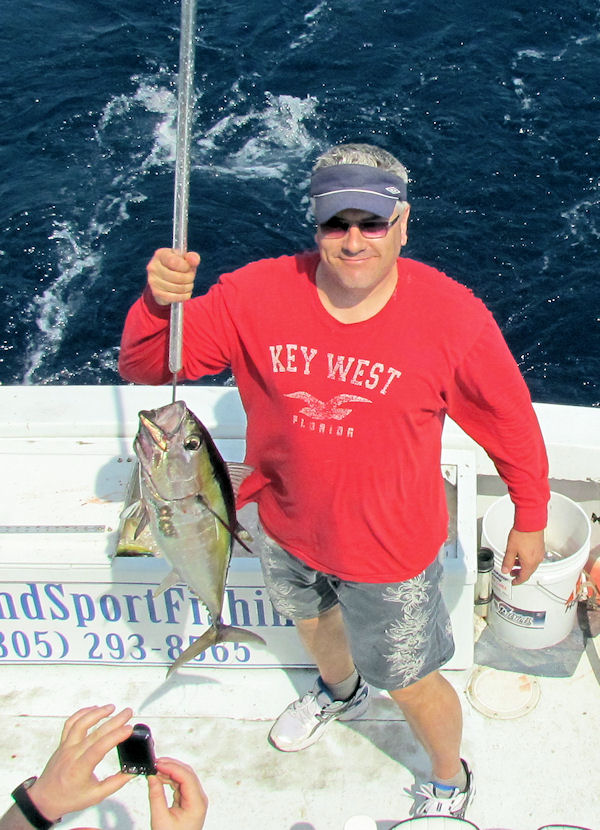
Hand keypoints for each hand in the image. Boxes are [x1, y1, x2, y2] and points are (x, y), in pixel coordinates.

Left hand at [27, 705, 133, 822]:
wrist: (45, 799)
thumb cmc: (69, 798)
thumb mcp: (95, 796)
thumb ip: (115, 783)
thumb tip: (132, 771)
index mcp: (80, 769)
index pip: (99, 748)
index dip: (115, 736)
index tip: (129, 729)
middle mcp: (72, 755)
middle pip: (95, 733)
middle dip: (114, 721)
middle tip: (128, 713)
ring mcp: (65, 747)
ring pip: (80, 723)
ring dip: (97, 713)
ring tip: (112, 707)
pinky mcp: (62, 743)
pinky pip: (70, 724)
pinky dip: (81, 713)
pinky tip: (93, 709)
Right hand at [147, 249, 199, 305]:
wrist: (164, 279)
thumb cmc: (177, 266)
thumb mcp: (185, 259)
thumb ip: (192, 257)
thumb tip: (194, 260)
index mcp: (160, 254)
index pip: (174, 262)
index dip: (186, 267)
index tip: (189, 267)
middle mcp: (153, 267)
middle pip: (178, 277)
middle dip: (189, 278)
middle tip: (191, 277)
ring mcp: (153, 280)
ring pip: (177, 288)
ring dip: (188, 287)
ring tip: (189, 284)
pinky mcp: (156, 292)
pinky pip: (174, 297)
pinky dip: (184, 296)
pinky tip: (186, 293)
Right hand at [147, 757, 207, 829]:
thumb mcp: (160, 818)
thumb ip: (156, 795)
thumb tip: (152, 776)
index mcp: (197, 803)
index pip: (187, 777)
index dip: (172, 767)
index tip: (158, 763)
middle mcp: (199, 799)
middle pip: (187, 774)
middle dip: (171, 766)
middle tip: (155, 763)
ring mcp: (195, 800)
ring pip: (184, 777)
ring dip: (170, 772)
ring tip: (155, 770)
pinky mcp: (188, 801)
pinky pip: (180, 784)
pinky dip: (170, 779)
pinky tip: (159, 778)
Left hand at [501, 527, 544, 585]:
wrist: (530, 523)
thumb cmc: (522, 534)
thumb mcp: (511, 549)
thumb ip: (507, 561)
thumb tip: (505, 570)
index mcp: (529, 563)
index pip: (524, 577)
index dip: (518, 581)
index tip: (514, 582)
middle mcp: (536, 560)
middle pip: (528, 572)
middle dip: (519, 573)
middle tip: (512, 573)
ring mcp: (539, 554)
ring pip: (531, 565)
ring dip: (523, 566)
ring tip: (514, 563)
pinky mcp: (540, 548)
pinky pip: (534, 558)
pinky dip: (527, 560)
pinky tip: (521, 555)